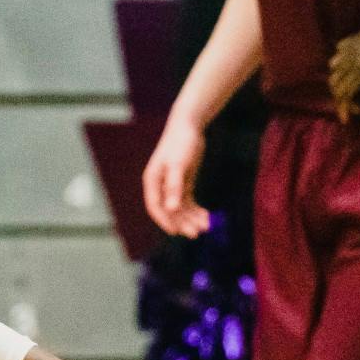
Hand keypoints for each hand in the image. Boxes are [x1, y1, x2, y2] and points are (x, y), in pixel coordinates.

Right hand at [142, 116, 209, 237]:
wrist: (188, 126)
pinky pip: (188, 201)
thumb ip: (174, 187)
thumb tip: (171, 208)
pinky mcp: (183, 182)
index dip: (165, 220)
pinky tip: (206, 216)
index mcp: (153, 181)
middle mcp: (160, 185)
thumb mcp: (178, 165)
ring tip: (207, 226)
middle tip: (197, 233)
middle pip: (170, 210)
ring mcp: (171, 185)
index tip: (176, 232)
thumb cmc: (181, 143)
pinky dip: (196, 209)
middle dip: (183, 222)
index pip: (155, 206)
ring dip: (191, 218)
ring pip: (180, 208)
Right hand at [329, 22, 359, 135]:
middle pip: (335, 79)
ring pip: (334, 63)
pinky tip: (353, 67)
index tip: (347, 120)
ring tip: (349, 87)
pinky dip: (343, 59)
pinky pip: (341, 48)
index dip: (343, 109)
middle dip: (339, 96)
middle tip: (348, 106)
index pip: (343, 93)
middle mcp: (354, 54)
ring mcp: (356, 42)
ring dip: (338, 77)